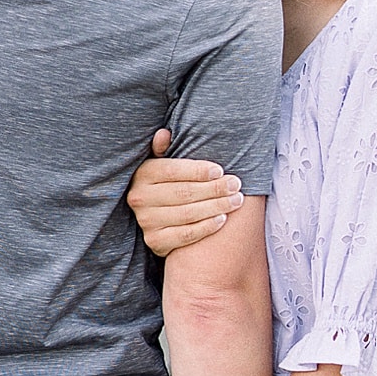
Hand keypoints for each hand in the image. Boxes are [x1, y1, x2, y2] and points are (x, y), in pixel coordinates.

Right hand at [127, 129, 244, 256]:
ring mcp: (146, 221)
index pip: (173, 171)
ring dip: (216, 207)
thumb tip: (163, 134)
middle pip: (183, 193)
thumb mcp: (162, 164)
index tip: (220, 171)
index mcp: (142, 174)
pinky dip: (206, 227)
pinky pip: (186, 234)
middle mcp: (140, 198)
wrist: (156, 219)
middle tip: (236, 185)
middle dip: (214, 189)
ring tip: (236, 200)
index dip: (198, 171)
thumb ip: (164, 150)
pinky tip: (222, 219)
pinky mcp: (155, 241)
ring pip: (187, 214)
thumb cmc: (166, 184)